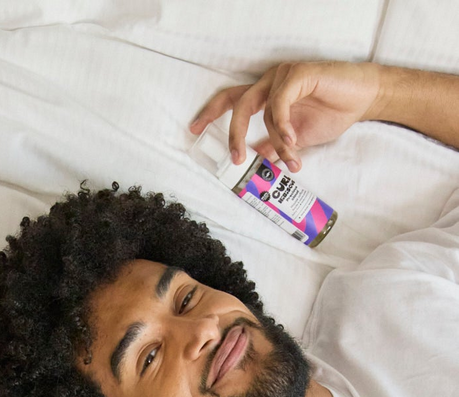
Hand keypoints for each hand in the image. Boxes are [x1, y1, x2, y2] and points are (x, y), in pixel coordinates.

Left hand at [189, 60, 382, 171]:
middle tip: (236, 158)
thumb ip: (274, 147)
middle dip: (232, 132)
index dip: (210, 113)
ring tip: (290, 156)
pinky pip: (279, 103)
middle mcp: (270, 82)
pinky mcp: (298, 74)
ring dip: (275, 139)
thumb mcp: (296, 139)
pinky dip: (283, 125)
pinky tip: (294, 140)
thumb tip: (256, 162)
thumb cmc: (331, 113)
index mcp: (266, 95)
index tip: (193, 130)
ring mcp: (283, 75)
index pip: (230, 100)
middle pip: (237, 103)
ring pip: (262, 110)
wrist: (363, 100)